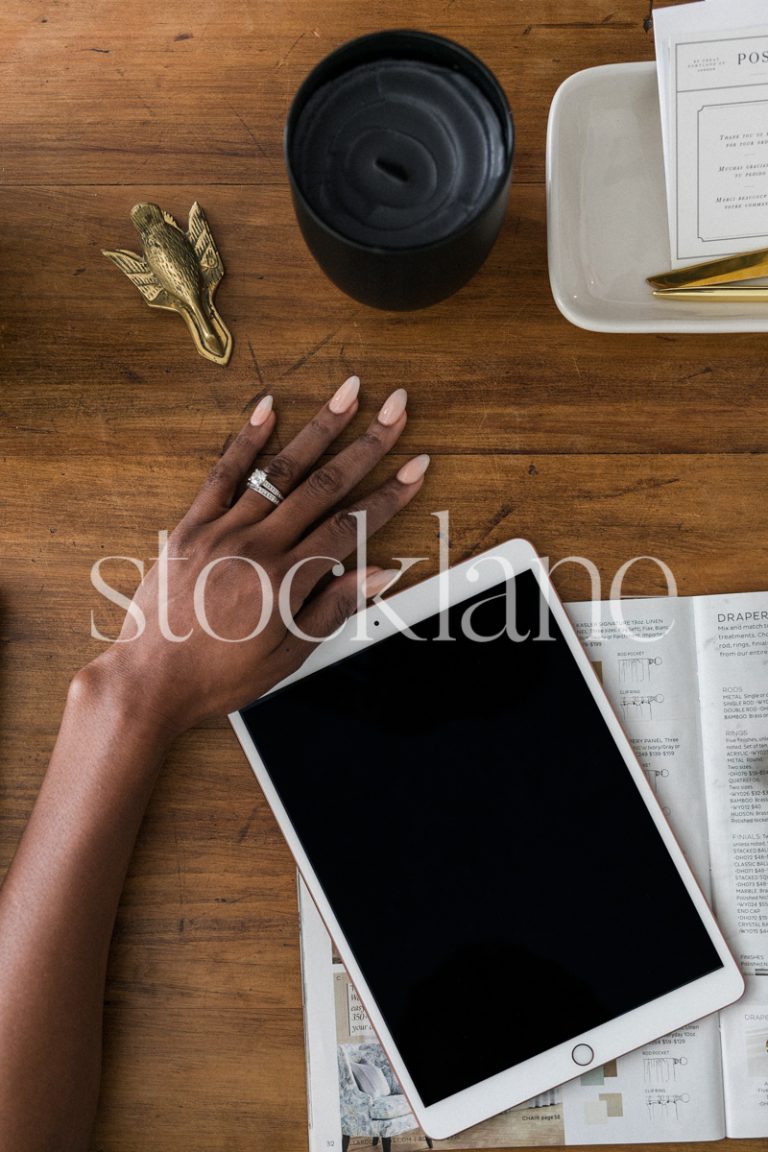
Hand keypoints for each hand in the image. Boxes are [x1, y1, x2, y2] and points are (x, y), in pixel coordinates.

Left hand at [87, 377, 428, 738]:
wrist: (151, 680)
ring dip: (320, 428)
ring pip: (281, 469)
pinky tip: (268, 408)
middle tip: (395, 410)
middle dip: (367, 445)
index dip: (388, 495)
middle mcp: (257, 546)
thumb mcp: (288, 655)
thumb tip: (376, 575)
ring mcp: (222, 530)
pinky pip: (222, 473)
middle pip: (324, 485)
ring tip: (348, 394)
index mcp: (286, 579)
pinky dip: (246, 439)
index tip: (415, 468)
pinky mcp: (191, 525)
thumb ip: (332, 608)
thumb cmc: (219, 675)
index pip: (351, 526)